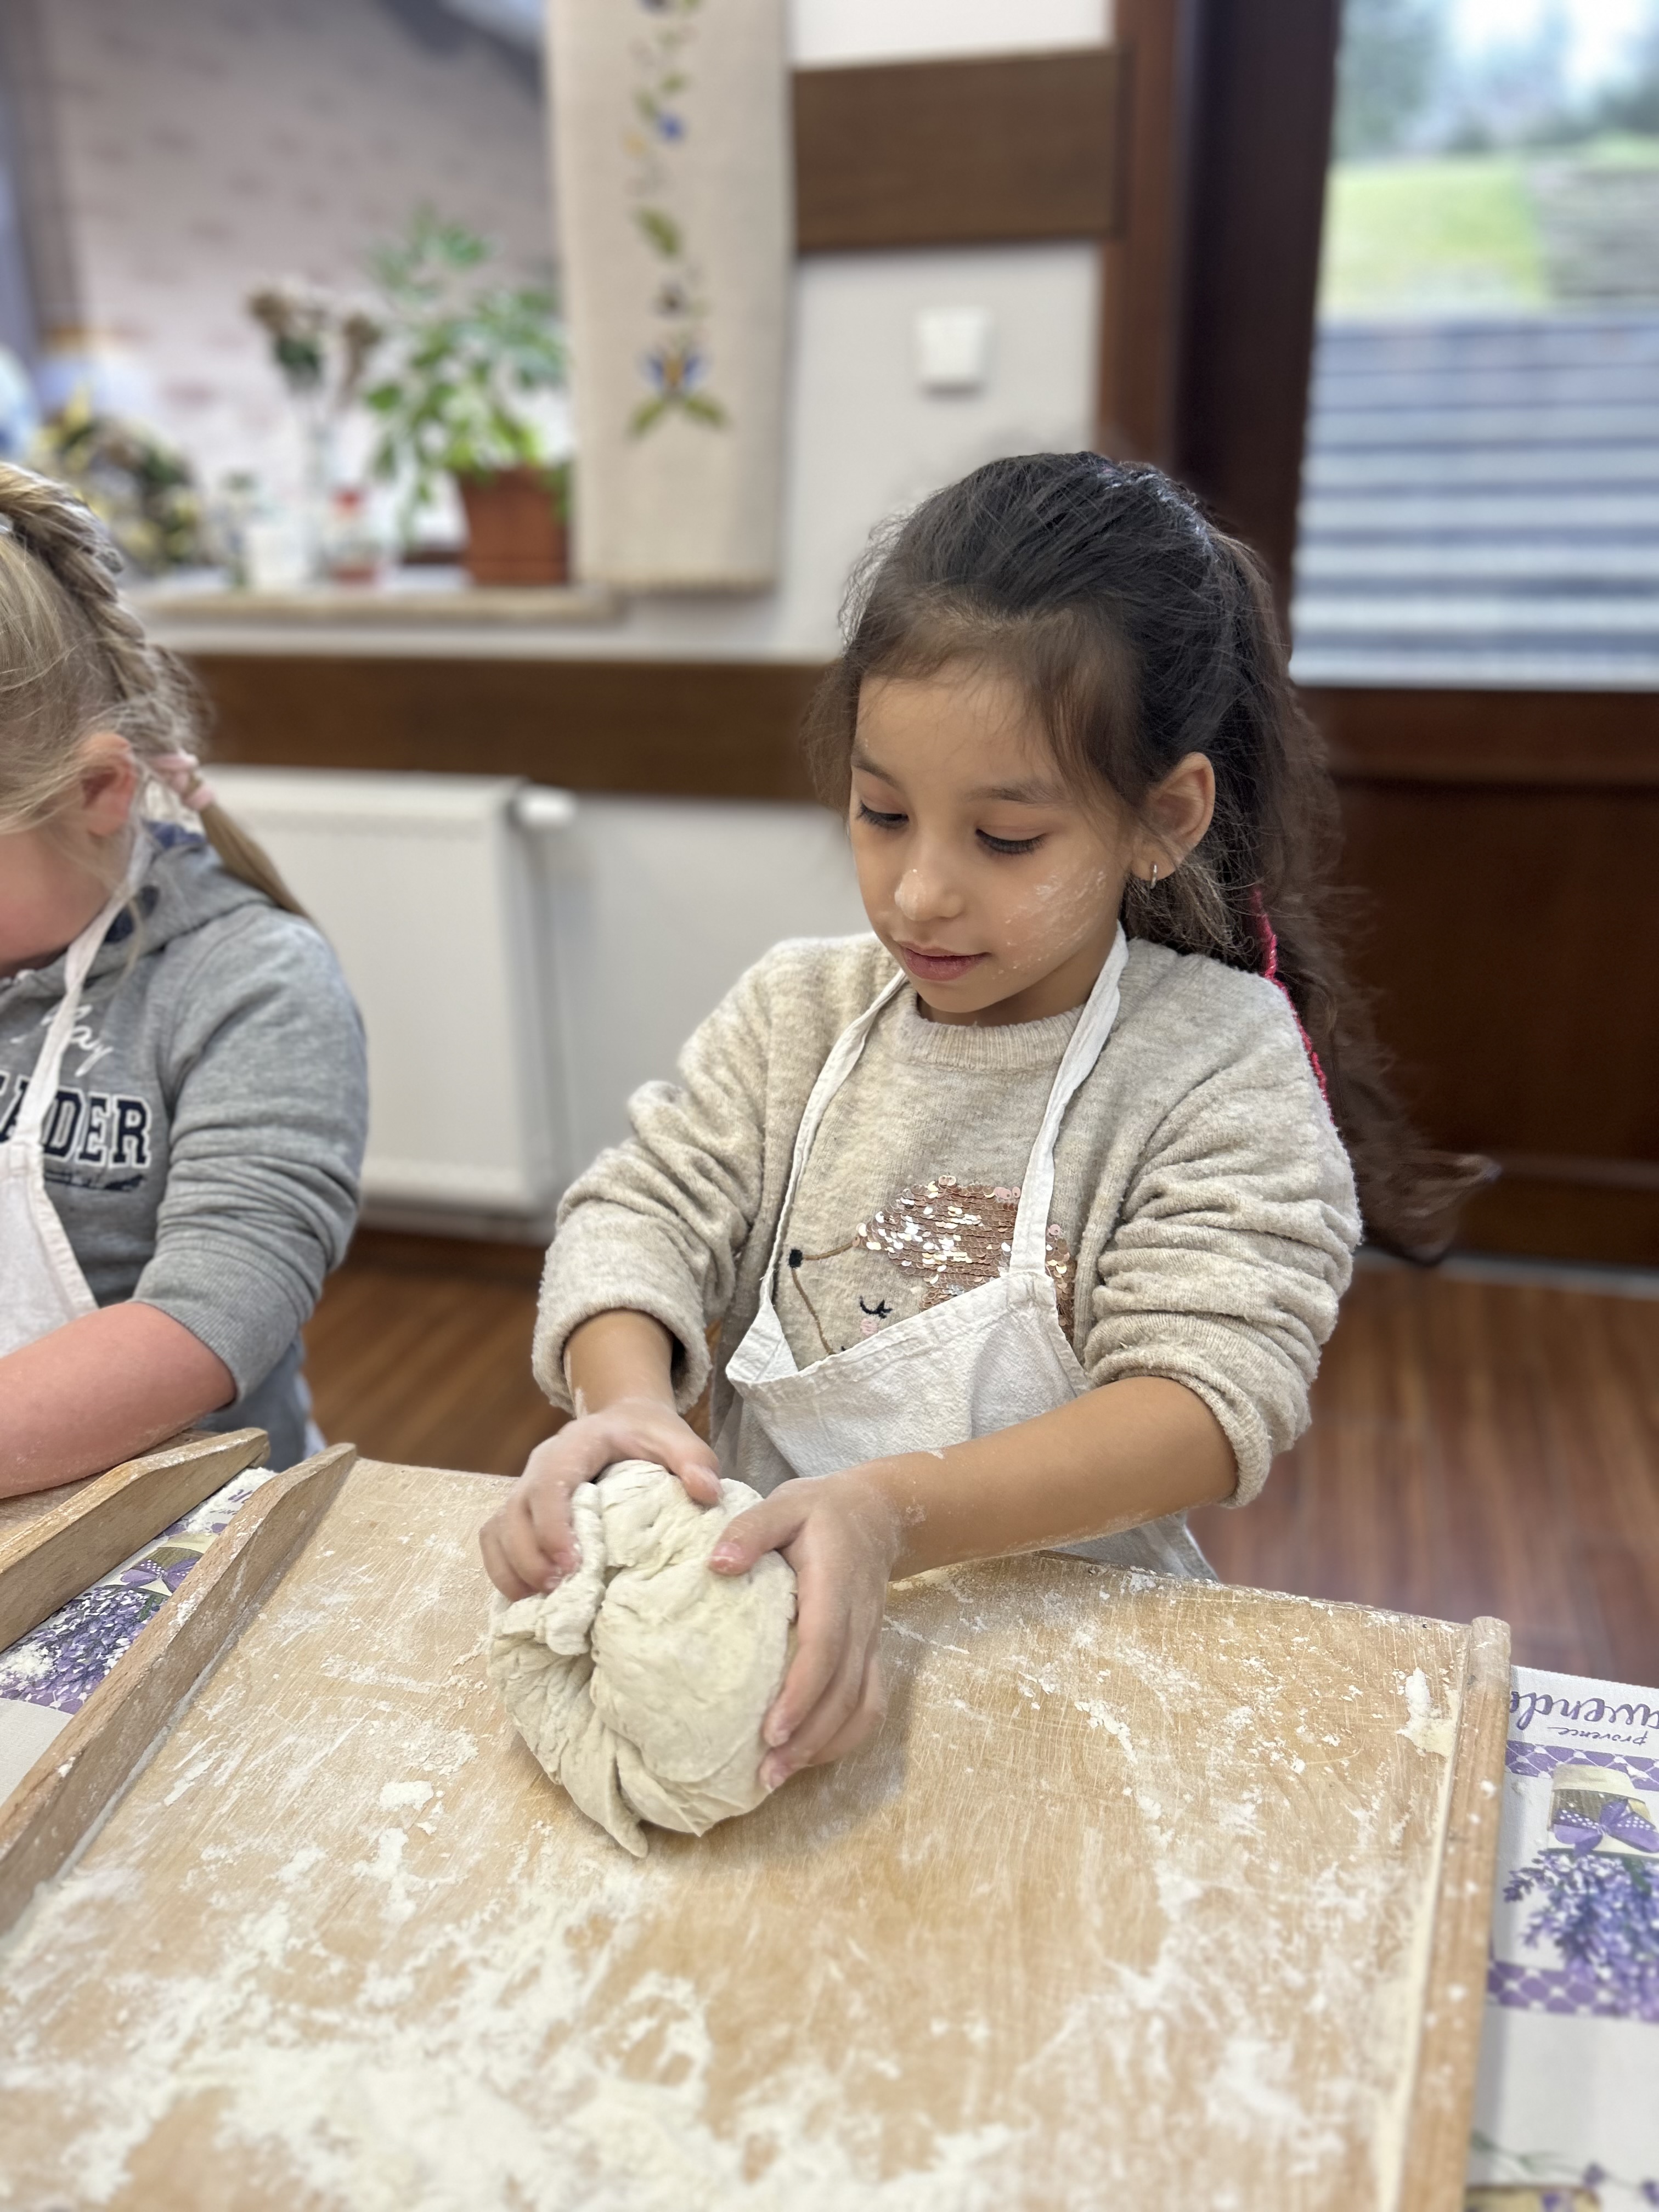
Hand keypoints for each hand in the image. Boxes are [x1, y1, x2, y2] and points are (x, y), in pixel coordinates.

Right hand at [479, 1398, 719, 1599]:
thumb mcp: (675, 1437)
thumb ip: (694, 1459)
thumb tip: (707, 1493)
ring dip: (514, 1571)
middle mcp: (539, 1466)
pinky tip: (531, 1603)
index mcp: (574, 1445)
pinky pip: (495, 1543)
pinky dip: (505, 1574)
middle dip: (531, 1558)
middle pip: (515, 1513)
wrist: (621, 1421)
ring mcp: (524, 1490)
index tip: (573, 1564)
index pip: (550, 1482)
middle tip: (562, 1592)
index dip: (554, 1525)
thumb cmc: (646, 1433)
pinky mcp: (519, 1513)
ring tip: (546, 1604)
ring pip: (497, 1531)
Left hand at [709, 1469, 900, 1788]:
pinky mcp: (870, 1653)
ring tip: (779, 1775)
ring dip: (824, 1746)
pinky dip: (845, 1736)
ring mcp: (869, 1641)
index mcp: (835, 1587)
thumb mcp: (784, 1504)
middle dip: (807, 1738)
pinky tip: (810, 1755)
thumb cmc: (821, 1512)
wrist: (877, 1514)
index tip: (769, 1730)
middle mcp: (859, 1621)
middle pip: (843, 1691)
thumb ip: (751, 1530)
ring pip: (860, 1704)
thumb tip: (718, 1565)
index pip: (825, 1648)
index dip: (800, 1693)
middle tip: (765, 1774)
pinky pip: (868, 1703)